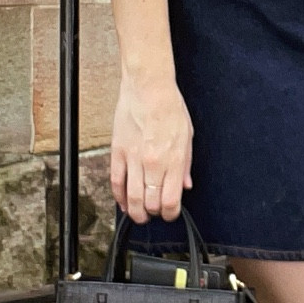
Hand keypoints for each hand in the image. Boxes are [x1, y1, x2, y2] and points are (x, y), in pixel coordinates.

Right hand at [110, 71, 192, 222]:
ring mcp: (134, 158)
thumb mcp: (187, 137)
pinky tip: (123, 201)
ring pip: (132, 197)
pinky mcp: (118, 151)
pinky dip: (118, 196)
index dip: (170, 213)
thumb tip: (185, 185)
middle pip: (151, 203)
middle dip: (153, 214)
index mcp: (174, 160)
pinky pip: (116, 181)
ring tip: (138, 214)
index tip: (170, 214)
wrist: (149, 88)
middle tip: (154, 213)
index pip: (171, 200)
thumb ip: (186, 165)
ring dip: (135, 211)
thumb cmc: (169, 108)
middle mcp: (154, 162)